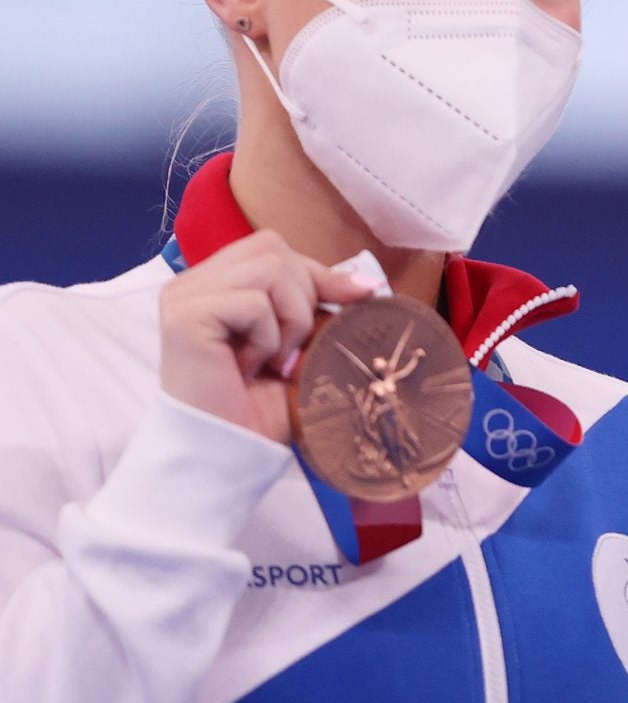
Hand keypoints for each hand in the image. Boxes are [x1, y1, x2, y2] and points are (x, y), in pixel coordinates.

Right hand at [157, 230, 376, 443]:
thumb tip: (368, 283)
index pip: (273, 250)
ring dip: (289, 319)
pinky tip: (247, 369)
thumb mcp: (300, 344)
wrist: (227, 453)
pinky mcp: (183, 316)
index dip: (319, 272)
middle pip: (273, 249)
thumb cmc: (259, 406)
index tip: (361, 296)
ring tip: (271, 361)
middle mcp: (192, 283)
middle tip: (289, 352)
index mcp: (215, 284)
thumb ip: (319, 307)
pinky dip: (267, 338)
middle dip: (303, 299)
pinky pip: (252, 303)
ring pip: (269, 269)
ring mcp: (183, 297)